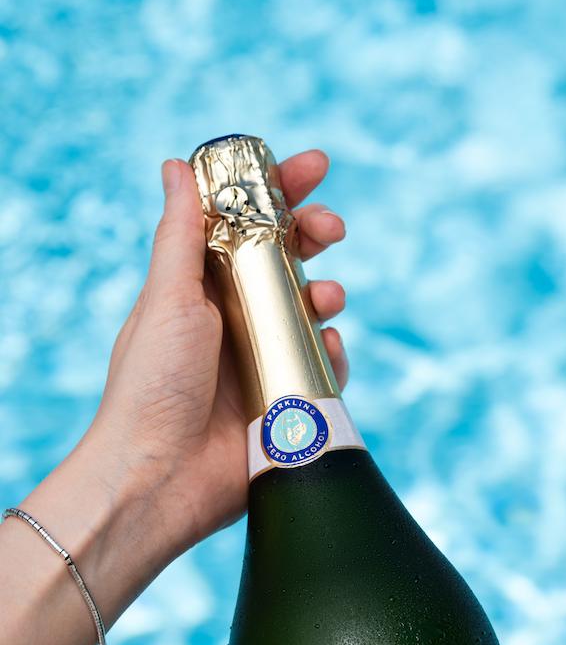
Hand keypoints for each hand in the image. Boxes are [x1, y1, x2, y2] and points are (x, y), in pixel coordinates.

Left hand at [87, 149, 347, 563]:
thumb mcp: (167, 298)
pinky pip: (324, 369)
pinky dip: (333, 355)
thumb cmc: (152, 387)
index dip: (279, 191)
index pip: (243, 225)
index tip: (314, 167)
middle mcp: (232, 320)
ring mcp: (261, 361)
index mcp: (198, 289)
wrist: (162, 478)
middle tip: (333, 227)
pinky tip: (328, 350)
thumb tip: (176, 167)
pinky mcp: (286, 404)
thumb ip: (181, 234)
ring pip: (310, 313)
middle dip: (315, 236)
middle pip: (285, 262)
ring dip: (326, 294)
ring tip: (328, 298)